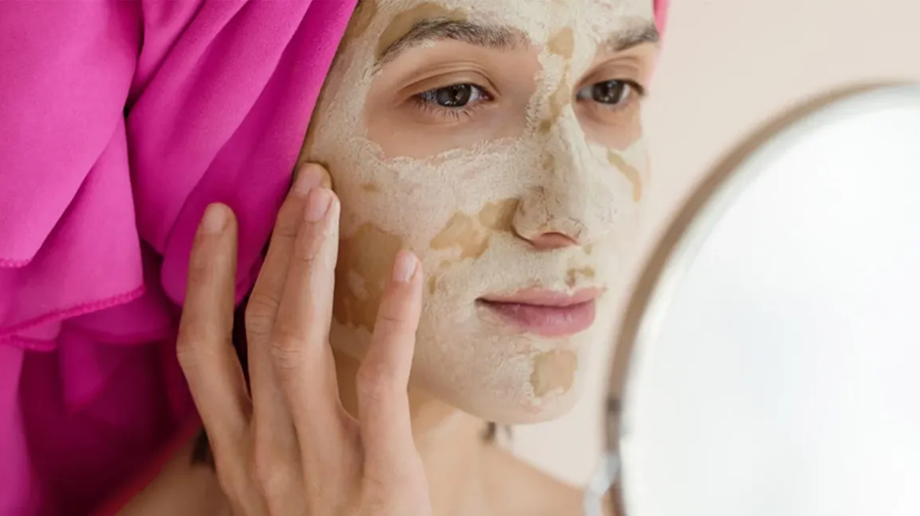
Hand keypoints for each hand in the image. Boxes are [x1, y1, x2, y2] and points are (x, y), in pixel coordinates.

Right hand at [176, 163, 431, 514]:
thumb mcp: (286, 484)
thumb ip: (280, 423)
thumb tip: (291, 342)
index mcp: (239, 455)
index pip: (200, 352)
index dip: (203, 280)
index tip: (217, 218)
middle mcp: (265, 456)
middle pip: (254, 329)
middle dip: (273, 249)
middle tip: (301, 183)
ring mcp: (318, 467)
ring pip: (298, 341)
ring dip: (311, 262)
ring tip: (328, 200)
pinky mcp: (381, 477)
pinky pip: (381, 381)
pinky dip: (394, 317)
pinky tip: (406, 265)